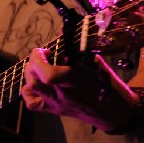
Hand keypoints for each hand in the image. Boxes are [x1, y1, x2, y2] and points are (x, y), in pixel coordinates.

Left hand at [21, 48, 135, 129]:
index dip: (39, 58)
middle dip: (33, 63)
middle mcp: (62, 94)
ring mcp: (56, 104)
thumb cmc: (107, 84)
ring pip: (31, 89)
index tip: (45, 50)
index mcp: (75, 81)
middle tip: (43, 56)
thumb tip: (63, 30)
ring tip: (39, 67)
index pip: (48, 74)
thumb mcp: (96, 62)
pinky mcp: (54, 111)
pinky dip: (28, 91)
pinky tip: (37, 83)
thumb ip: (78, 47)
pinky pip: (32, 104)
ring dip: (30, 74)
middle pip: (34, 79)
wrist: (114, 112)